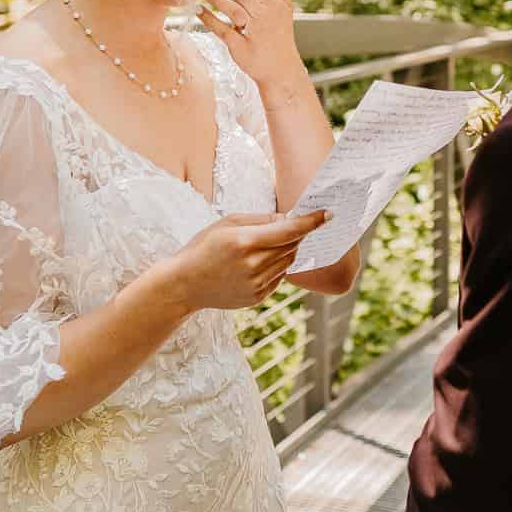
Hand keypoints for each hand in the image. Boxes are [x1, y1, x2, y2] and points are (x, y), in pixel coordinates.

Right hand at [170, 209, 330, 311]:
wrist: (184, 284)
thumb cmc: (204, 247)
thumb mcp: (228, 223)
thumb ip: (261, 220)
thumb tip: (289, 218)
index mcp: (245, 241)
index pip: (289, 230)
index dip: (311, 221)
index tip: (328, 214)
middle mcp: (254, 265)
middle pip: (292, 245)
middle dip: (295, 234)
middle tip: (287, 226)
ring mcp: (257, 284)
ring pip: (288, 262)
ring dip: (286, 250)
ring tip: (264, 245)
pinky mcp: (258, 297)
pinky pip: (279, 277)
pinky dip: (276, 266)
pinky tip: (256, 263)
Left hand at [191, 0, 303, 86]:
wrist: (281, 69)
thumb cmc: (280, 33)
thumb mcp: (285, 4)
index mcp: (272, 3)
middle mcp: (264, 16)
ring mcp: (254, 33)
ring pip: (233, 9)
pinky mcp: (242, 49)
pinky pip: (224, 32)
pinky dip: (211, 20)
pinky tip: (197, 10)